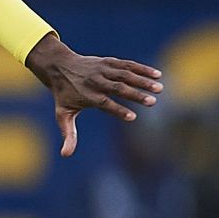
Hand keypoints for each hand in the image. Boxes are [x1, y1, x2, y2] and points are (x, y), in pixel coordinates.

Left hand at [24, 34, 163, 158]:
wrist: (59, 66)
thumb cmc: (63, 95)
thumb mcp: (62, 114)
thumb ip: (68, 134)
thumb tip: (65, 155)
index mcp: (86, 96)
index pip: (104, 103)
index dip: (118, 110)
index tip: (133, 117)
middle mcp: (95, 82)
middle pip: (117, 88)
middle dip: (135, 95)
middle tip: (152, 102)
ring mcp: (102, 70)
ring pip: (125, 75)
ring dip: (143, 81)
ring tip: (159, 88)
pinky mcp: (108, 62)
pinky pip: (127, 65)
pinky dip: (142, 69)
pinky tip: (157, 75)